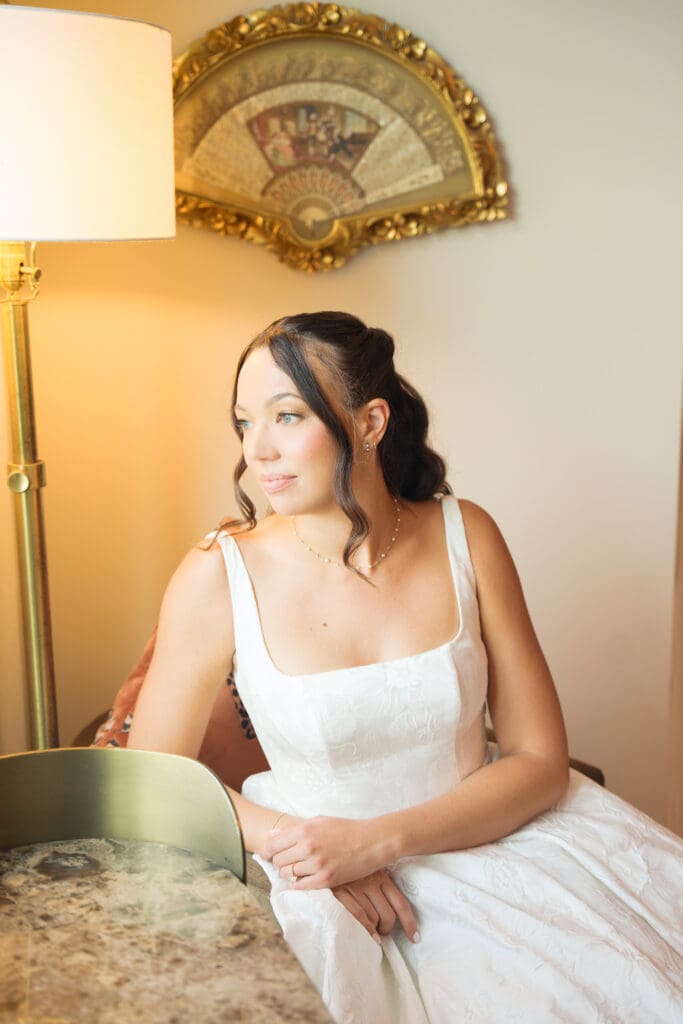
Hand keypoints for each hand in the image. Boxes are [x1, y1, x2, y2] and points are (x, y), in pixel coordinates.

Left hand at [261, 815, 389, 889]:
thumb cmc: (346, 829)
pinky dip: (298, 884)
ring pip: (287, 874)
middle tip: (286, 861)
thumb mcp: (319, 821)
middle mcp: (308, 847)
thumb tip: (271, 835)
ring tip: (297, 869)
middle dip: (279, 862)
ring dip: (289, 873)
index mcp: (304, 830)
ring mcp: (317, 864)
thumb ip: (295, 829)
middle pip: (278, 861)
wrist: (372, 841)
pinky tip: (303, 879)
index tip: (267, 855)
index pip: (272, 845)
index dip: (267, 851)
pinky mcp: (326, 879)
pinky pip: (301, 886)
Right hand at [332, 870, 419, 944]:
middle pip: (388, 915)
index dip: (409, 923)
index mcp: (381, 874)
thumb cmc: (346, 862)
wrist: (323, 851)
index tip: (415, 937)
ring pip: (373, 918)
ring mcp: (355, 887)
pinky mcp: (339, 892)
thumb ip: (379, 884)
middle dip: (387, 928)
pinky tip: (368, 937)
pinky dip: (365, 930)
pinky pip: (358, 916)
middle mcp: (370, 881)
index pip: (400, 903)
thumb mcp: (366, 868)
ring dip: (375, 931)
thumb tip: (390, 910)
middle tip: (383, 932)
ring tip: (373, 934)